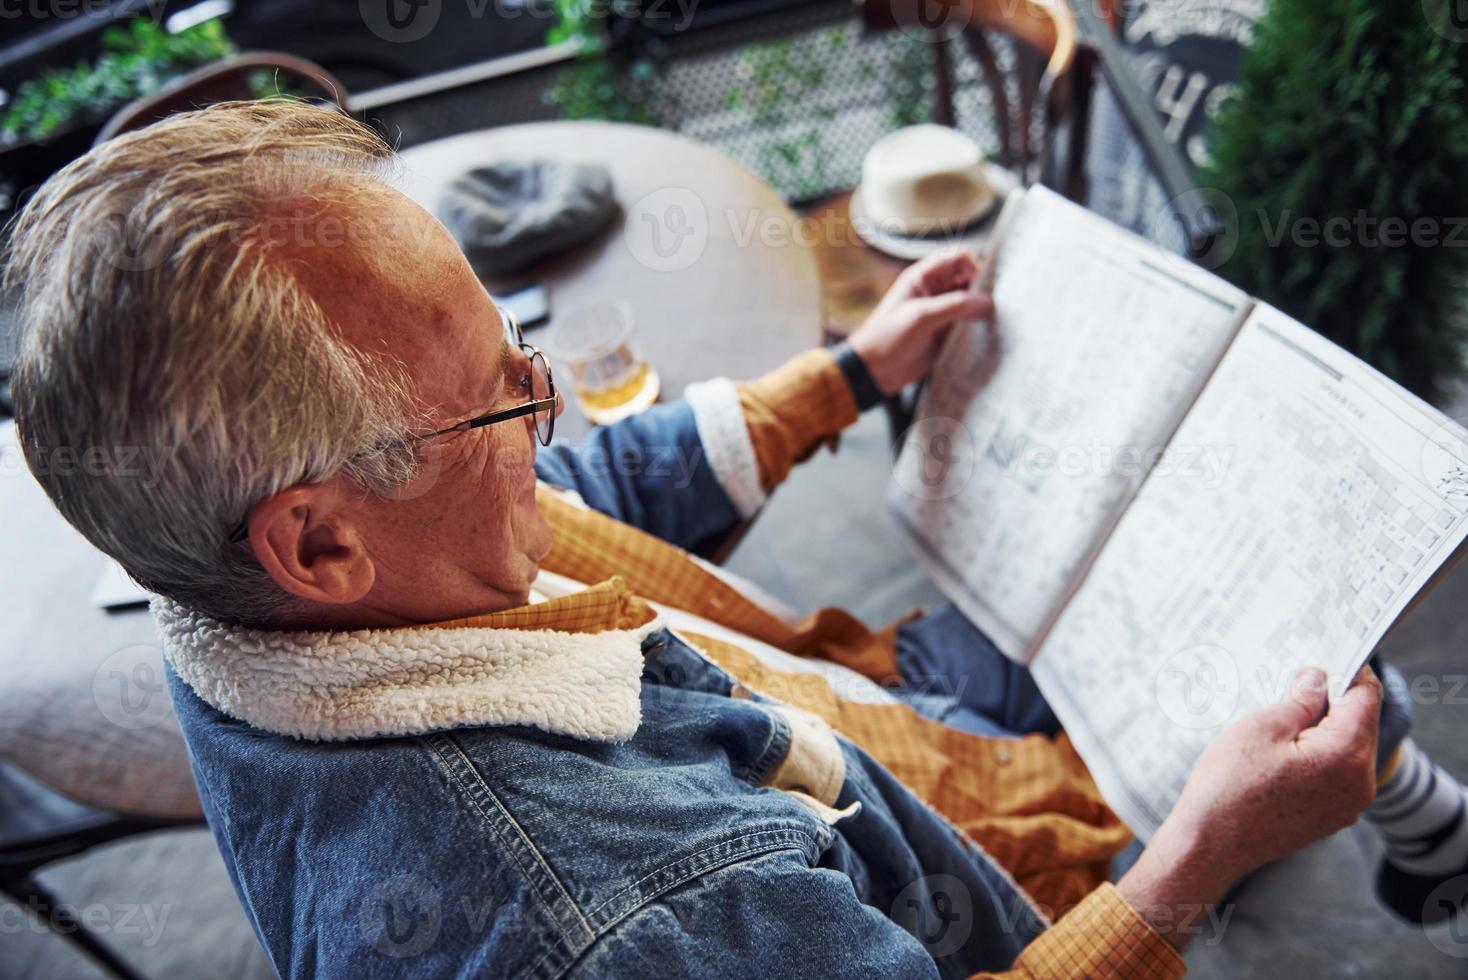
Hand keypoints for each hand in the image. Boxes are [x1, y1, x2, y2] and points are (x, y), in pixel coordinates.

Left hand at [846, 247, 992, 395]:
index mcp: (924, 277)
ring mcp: (942, 312)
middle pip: (971, 279)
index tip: (983, 289)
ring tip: (995, 321)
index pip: (960, 258)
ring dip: (984, 310)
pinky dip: (980, 327)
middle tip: (997, 307)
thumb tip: (988, 301)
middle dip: (985, 290)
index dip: (976, 268)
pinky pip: (970, 323)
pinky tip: (987, 335)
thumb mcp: (921, 317)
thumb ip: (955, 306)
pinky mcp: (947, 332)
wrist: (874, 372)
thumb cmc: (887, 338)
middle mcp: (936, 291)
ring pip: (973, 302)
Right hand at [1119, 665, 1381, 947]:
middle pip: (1361, 723)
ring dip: (1323, 728)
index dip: (1347, 671)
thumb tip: (1318, 679)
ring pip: (1348, 748)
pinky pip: (1336, 772)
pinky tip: (1281, 750)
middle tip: (1294, 681)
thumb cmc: (1229, 786)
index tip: (1326, 654)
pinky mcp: (1331, 816)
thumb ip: (1299, 700)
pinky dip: (1318, 754)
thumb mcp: (1260, 727)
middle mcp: (1359, 783)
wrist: (1210, 845)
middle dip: (1333, 700)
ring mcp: (1348, 805)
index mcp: (1346, 755)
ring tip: (1280, 718)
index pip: (1365, 697)